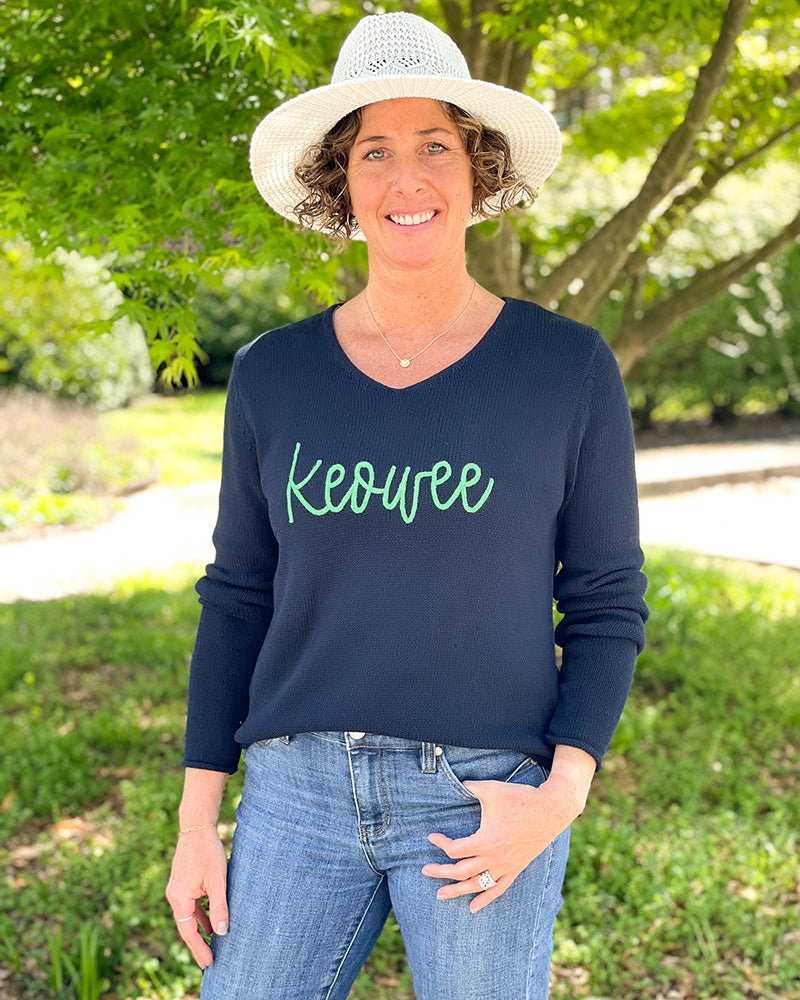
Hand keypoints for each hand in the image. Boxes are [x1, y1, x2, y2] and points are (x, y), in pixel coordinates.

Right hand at [165, 828, 228, 968]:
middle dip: (198, 943)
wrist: (197, 827)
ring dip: (199, 929)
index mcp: (179, 898)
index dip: (198, 948)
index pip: (188, 931)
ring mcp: (176, 889)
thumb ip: (219, 907)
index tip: (208, 963)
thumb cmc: (208, 852)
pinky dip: (199, 915)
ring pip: (188, 915)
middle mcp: (174, 896)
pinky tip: (209, 922)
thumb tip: (221, 932)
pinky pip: (189, 905)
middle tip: (209, 960)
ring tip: (211, 945)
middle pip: (186, 926)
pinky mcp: (182, 882)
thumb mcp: (218, 881)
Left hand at [421, 774, 583, 913]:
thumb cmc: (520, 798)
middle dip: (441, 872)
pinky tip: (473, 907)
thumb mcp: (490, 789)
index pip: (455, 849)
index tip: (432, 836)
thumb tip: (456, 783)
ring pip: (477, 885)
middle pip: (461, 871)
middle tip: (425, 871)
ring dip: (457, 891)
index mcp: (486, 841)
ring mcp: (506, 866)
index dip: (441, 843)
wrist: (551, 809)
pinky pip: (498, 889)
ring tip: (440, 895)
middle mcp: (494, 858)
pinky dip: (484, 899)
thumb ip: (469, 787)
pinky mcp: (516, 868)